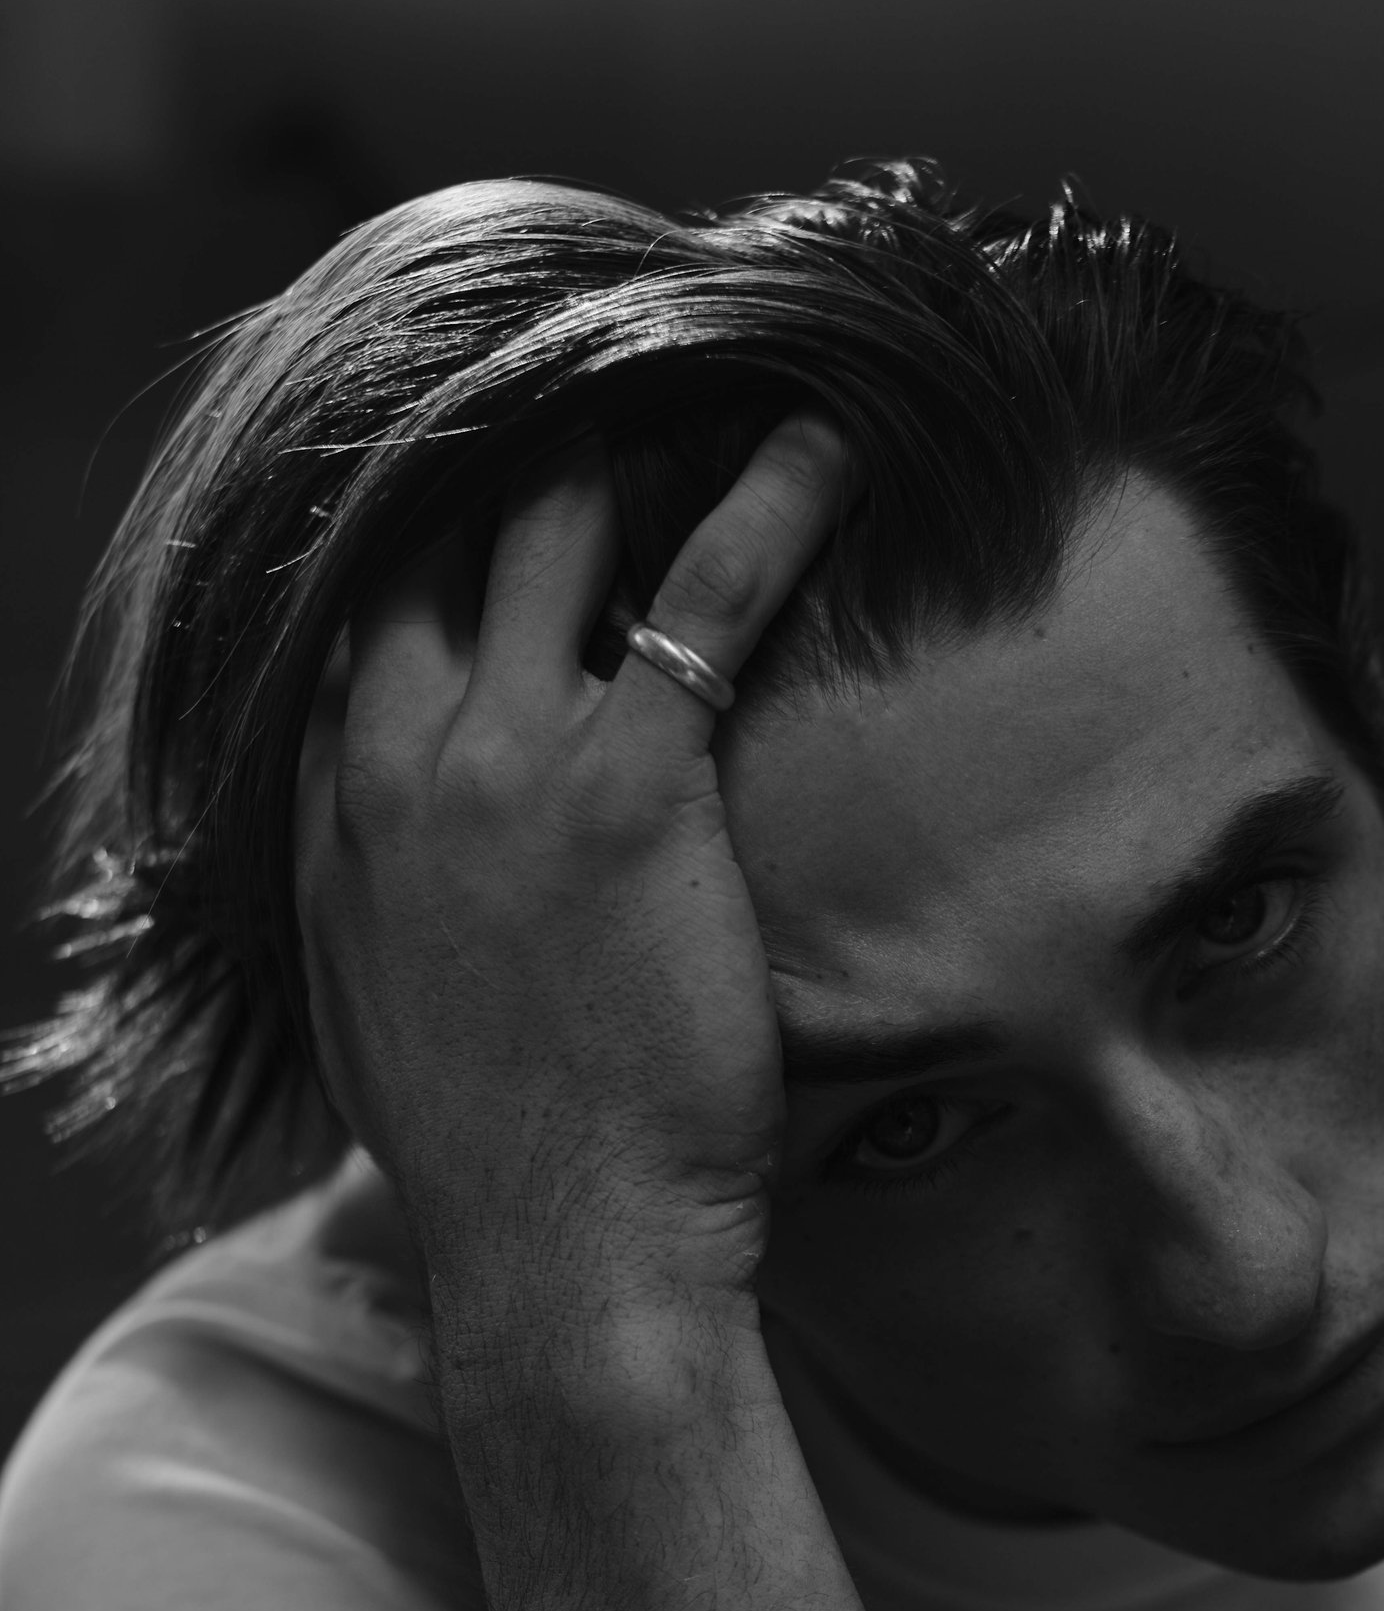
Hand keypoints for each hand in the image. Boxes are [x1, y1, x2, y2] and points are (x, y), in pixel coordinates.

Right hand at [295, 415, 851, 1316]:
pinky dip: (768, 502)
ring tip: (714, 359)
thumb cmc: (505, 1161)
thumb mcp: (386, 1011)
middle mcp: (393, 759)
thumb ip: (384, 901)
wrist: (560, 1254)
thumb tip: (423, 868)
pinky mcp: (622, 794)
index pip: (361, 595)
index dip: (431, 505)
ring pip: (558, 524)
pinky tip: (825, 437)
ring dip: (636, 426)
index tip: (497, 441)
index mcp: (332, 808)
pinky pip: (701, 598)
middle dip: (520, 424)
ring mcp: (499, 767)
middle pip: (441, 525)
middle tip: (616, 356)